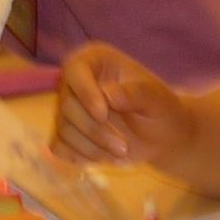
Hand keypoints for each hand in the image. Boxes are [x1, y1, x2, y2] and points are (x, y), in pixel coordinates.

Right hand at [53, 44, 192, 165]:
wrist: (160, 135)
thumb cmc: (159, 109)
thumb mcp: (156, 98)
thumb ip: (135, 93)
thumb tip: (108, 95)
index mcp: (96, 61)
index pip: (75, 70)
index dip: (85, 93)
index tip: (103, 115)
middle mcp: (76, 82)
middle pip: (67, 105)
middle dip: (95, 131)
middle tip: (123, 148)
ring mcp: (69, 109)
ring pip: (64, 130)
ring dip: (92, 148)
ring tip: (121, 154)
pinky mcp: (66, 133)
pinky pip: (60, 147)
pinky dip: (81, 157)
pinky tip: (104, 158)